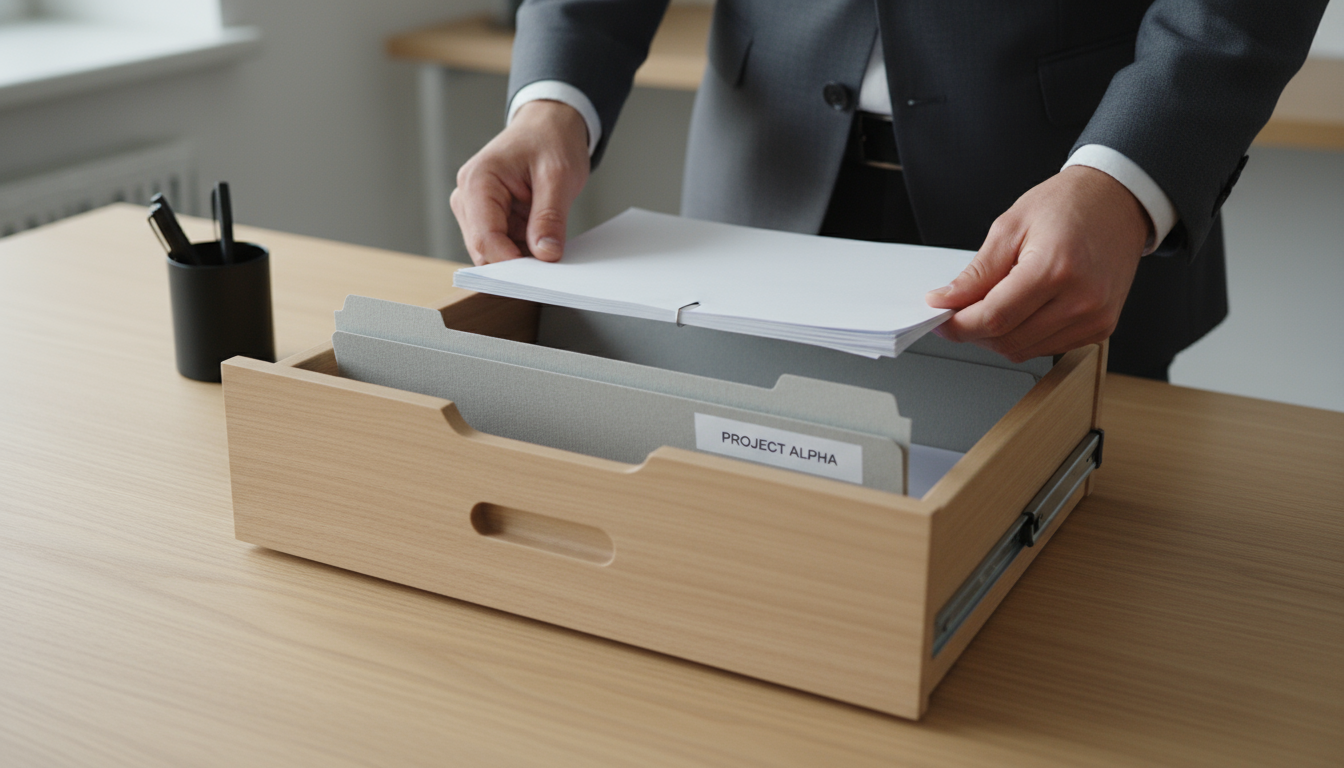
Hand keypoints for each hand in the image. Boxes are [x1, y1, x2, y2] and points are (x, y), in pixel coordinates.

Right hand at [450, 100, 589, 264]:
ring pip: (494, 253)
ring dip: (522, 257)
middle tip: (550, 264)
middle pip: (484, 251)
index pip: (485, 239)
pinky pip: (504, 247)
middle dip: (516, 264)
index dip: (511, 264)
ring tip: (550, 244)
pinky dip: (525, 251)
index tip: (539, 277)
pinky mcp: (490, 219)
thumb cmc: (550, 140)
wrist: (549, 125)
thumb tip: (545, 254)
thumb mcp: (559, 175)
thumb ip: (550, 216)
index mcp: (478, 182)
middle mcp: (468, 198)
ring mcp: (476, 211)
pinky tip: (544, 241)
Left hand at [925, 165, 1150, 361]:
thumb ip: (977, 272)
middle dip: (974, 331)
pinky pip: (1047, 348)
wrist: (1117, 201)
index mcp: (1055, 269)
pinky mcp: (1101, 327)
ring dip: (998, 336)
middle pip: (1007, 340)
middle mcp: (1080, 300)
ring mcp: (1095, 318)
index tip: (941, 319)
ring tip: (994, 304)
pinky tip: (1023, 310)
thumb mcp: (1010, 227)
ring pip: (1025, 350)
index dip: (959, 324)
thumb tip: (947, 300)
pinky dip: (1024, 336)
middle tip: (961, 310)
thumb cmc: (1068, 205)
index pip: (994, 318)